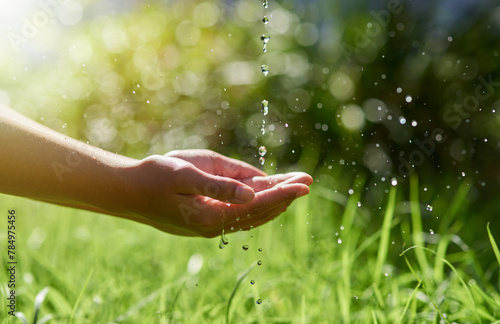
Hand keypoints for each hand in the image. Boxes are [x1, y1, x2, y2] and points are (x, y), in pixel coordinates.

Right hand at [122, 149, 311, 236]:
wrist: (130, 190)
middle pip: (259, 210)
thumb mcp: (185, 176)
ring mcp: (212, 223)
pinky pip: (240, 212)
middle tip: (307, 182)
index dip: (281, 192)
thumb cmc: (154, 178)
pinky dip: (258, 202)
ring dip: (274, 198)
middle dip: (284, 194)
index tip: (303, 184)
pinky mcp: (208, 217)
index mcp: (212, 216)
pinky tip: (268, 193)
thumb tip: (253, 193)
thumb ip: (219, 186)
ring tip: (294, 185)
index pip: (257, 204)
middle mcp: (216, 225)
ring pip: (252, 213)